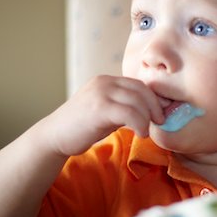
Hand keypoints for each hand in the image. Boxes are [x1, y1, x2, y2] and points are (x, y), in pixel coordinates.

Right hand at [43, 75, 163, 155]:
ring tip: (145, 131)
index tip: (162, 112)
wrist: (54, 136)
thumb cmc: (82, 127)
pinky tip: (139, 134)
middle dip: (155, 107)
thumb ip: (125, 107)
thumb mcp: (107, 112)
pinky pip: (130, 113)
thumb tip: (152, 111)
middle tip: (159, 122)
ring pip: (138, 101)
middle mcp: (104, 82)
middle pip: (141, 90)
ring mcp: (101, 93)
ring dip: (147, 118)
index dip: (154, 98)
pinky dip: (140, 124)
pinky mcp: (99, 108)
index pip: (138, 84)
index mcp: (106, 81)